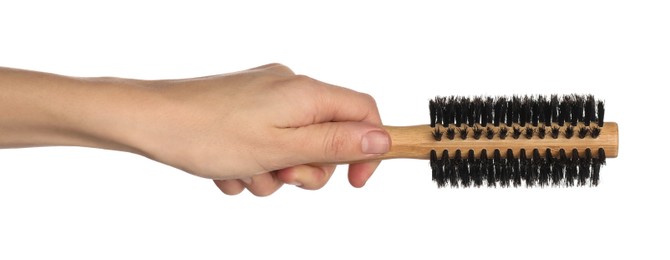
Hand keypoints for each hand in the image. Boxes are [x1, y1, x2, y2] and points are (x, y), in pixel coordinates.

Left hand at [133, 64, 390, 195]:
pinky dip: (253, 163)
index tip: (355, 182)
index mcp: (305, 93)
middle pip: (328, 134)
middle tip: (281, 176)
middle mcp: (289, 89)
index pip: (363, 112)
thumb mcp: (282, 148)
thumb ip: (335, 144)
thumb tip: (382, 138)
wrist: (147, 121)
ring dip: (274, 171)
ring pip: (294, 145)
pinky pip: (266, 143)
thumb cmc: (208, 133)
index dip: (369, 148)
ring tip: (245, 174)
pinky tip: (227, 170)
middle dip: (308, 167)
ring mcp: (265, 98)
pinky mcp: (244, 110)